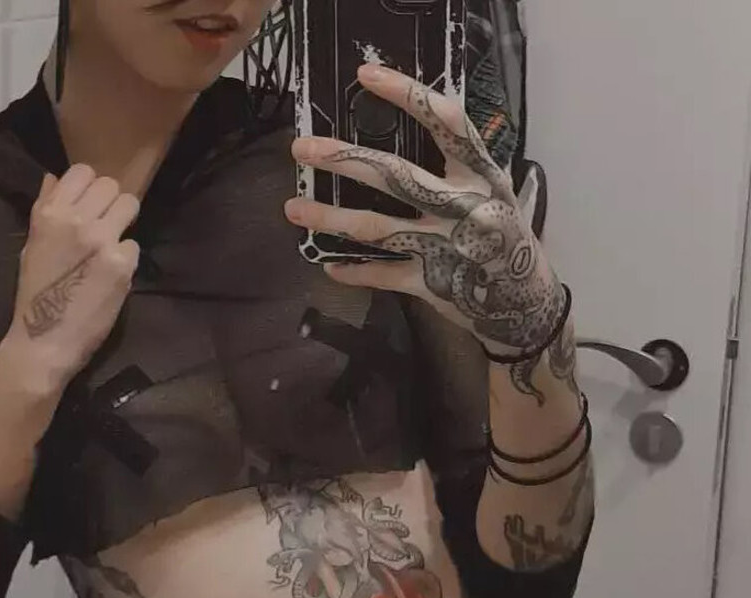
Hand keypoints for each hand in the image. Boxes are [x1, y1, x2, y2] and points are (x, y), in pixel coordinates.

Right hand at [8, 164, 140, 386]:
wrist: (44, 341)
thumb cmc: (34, 296)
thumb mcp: (32, 247)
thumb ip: (46, 210)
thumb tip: (54, 179)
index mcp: (50, 213)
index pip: (83, 172)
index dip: (90, 188)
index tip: (90, 205)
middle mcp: (76, 220)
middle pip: (110, 186)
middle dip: (110, 204)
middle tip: (106, 225)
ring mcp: (101, 241)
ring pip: (129, 205)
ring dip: (124, 222)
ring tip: (113, 244)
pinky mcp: (121, 265)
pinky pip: (134, 245)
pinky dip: (126, 258)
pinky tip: (112, 274)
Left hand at [285, 63, 563, 357]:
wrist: (524, 301)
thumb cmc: (505, 237)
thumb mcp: (496, 191)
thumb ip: (462, 164)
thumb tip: (419, 129)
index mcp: (480, 175)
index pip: (444, 122)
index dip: (406, 95)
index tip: (366, 77)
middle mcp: (461, 206)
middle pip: (394, 175)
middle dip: (343, 159)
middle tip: (302, 148)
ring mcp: (442, 246)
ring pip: (376, 228)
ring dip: (329, 217)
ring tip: (293, 208)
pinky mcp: (429, 282)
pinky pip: (381, 275)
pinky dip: (353, 272)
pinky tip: (328, 266)